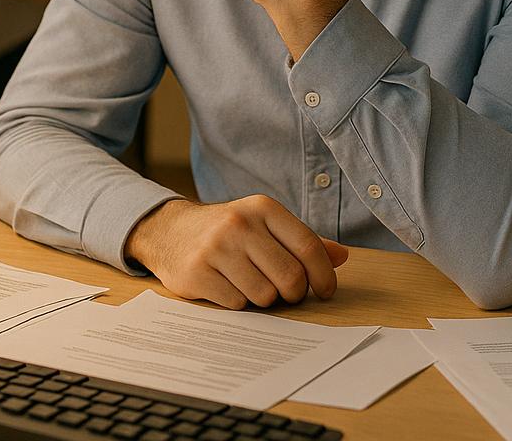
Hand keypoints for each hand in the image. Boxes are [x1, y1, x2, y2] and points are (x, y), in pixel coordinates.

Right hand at [125, 196, 349, 309]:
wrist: (169, 231)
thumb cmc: (228, 232)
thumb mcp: (263, 225)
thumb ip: (301, 241)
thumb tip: (342, 256)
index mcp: (263, 208)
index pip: (308, 247)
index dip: (323, 275)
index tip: (325, 291)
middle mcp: (240, 224)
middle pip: (290, 277)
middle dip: (293, 293)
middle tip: (285, 293)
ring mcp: (216, 248)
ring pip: (264, 295)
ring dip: (263, 299)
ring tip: (251, 285)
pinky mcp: (196, 272)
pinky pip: (237, 304)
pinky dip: (238, 303)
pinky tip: (228, 287)